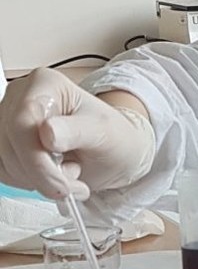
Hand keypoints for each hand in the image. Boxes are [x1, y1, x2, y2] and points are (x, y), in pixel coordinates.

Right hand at [0, 69, 154, 199]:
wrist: (114, 152)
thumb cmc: (112, 136)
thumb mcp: (104, 132)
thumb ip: (76, 131)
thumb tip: (47, 132)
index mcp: (45, 84)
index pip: (22, 122)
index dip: (36, 160)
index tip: (61, 183)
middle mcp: (21, 97)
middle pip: (9, 144)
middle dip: (42, 174)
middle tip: (75, 179)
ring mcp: (10, 121)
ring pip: (5, 161)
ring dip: (37, 180)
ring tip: (68, 170)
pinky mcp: (7, 143)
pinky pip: (4, 171)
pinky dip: (29, 182)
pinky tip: (52, 175)